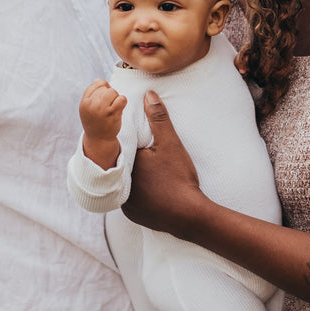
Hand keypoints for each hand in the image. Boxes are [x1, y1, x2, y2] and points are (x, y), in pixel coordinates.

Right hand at [79, 80, 125, 139]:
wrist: (98, 138)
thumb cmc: (94, 120)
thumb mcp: (87, 107)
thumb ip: (91, 93)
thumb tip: (98, 80)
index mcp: (84, 102)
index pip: (96, 84)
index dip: (103, 87)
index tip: (104, 95)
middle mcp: (92, 105)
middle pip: (106, 88)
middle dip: (110, 93)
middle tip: (109, 103)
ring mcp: (102, 110)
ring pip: (113, 92)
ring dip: (116, 97)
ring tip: (114, 105)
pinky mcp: (113, 115)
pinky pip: (122, 99)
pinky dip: (123, 101)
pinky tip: (120, 107)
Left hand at [124, 91, 203, 232]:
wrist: (190, 215)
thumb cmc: (178, 177)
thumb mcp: (170, 143)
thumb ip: (158, 118)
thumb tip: (149, 95)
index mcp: (124, 165)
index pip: (120, 147)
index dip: (127, 141)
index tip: (136, 138)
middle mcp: (119, 185)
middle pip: (122, 166)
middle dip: (131, 159)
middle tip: (144, 153)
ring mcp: (125, 204)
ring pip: (125, 183)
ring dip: (133, 177)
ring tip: (146, 169)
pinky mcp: (133, 215)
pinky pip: (131, 199)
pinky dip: (139, 192)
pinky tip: (151, 187)